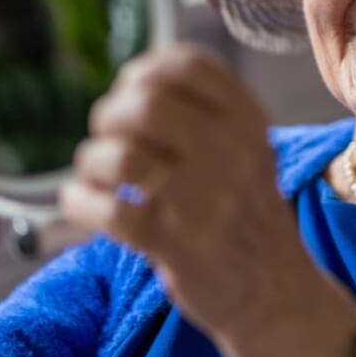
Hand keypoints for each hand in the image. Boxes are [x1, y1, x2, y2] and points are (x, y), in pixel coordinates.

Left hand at [60, 44, 355, 356]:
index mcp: (249, 121)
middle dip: (110, 115)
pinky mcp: (178, 246)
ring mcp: (207, 201)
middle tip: (107, 136)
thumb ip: (203, 113)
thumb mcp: (246, 150)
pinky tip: (81, 202)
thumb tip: (132, 81)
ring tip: (95, 174)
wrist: (275, 290)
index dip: (145, 71)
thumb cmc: (243, 212)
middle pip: (147, 104)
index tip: (131, 91)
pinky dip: (80, 201)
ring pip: (122, 157)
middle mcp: (233, 153)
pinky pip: (109, 212)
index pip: (188, 66)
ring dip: (92, 160)